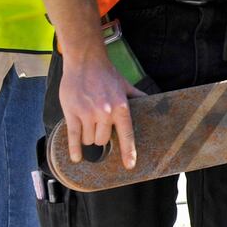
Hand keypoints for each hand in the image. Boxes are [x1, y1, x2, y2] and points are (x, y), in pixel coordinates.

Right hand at [58, 43, 140, 169]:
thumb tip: (153, 103)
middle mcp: (105, 112)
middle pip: (103, 140)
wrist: (85, 61)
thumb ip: (137, 97)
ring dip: (88, 137)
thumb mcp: (125, 86)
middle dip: (101, 137)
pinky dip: (74, 149)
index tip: (130, 165)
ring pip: (89, 139)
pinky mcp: (72, 112)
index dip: (129, 152)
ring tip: (87, 123)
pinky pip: (73, 136)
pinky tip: (76, 157)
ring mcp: (88, 113)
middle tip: (98, 126)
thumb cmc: (106, 74)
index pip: (127, 134)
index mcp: (121, 107)